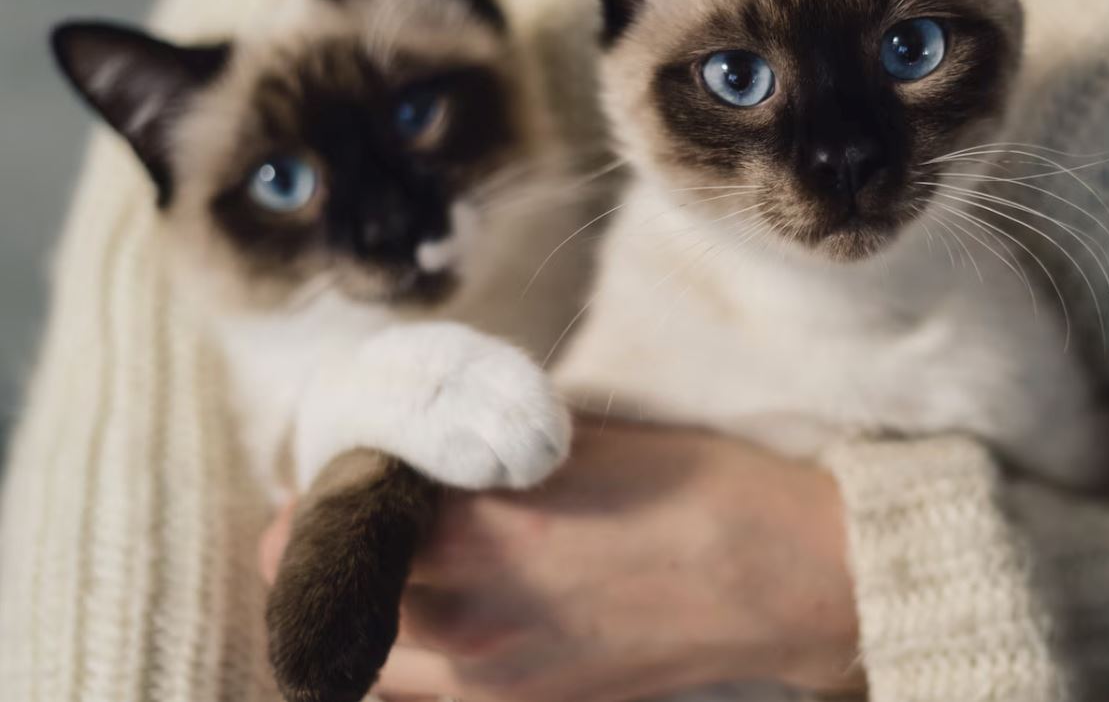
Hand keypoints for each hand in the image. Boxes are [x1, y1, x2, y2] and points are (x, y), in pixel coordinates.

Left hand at [260, 421, 863, 701]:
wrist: (783, 579)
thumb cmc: (695, 488)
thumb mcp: (577, 440)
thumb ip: (480, 453)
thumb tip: (419, 452)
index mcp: (479, 537)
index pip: (333, 522)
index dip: (318, 493)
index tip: (332, 472)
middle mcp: (470, 623)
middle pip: (329, 600)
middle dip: (318, 554)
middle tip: (344, 514)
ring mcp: (498, 681)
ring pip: (369, 659)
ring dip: (358, 608)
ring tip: (391, 564)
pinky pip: (431, 688)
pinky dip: (409, 653)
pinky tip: (445, 610)